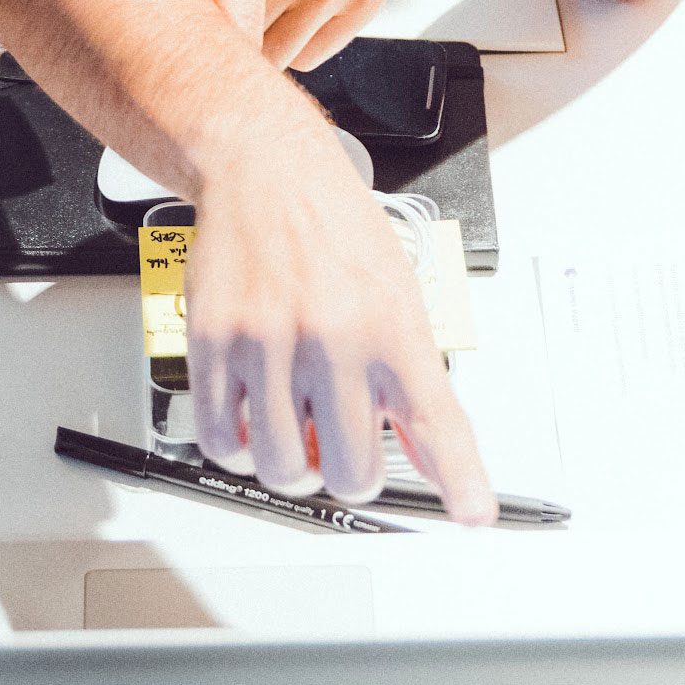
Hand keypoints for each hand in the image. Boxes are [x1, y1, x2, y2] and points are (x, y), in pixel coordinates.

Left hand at [98, 0, 420, 69]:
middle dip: (219, 40)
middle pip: (243, 43)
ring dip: (258, 46)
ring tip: (248, 13)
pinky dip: (297, 45)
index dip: (197, 51)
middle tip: (204, 25)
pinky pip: (317, 53)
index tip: (174, 53)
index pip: (225, 20)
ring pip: (279, 56)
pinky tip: (288, 11)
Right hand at [182, 125, 495, 522]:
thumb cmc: (335, 228)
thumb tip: (436, 462)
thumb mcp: (400, 296)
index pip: (435, 421)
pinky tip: (252, 422)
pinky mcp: (212, 343)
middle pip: (350, 471)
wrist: (265, 170)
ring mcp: (267, 344)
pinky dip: (239, 449)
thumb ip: (415, 384)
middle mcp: (333, 338)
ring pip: (283, 468)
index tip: (471, 514)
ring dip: (294, 467)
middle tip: (343, 447)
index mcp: (391, 326)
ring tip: (296, 431)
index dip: (460, 480)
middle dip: (349, 473)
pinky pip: (222, 439)